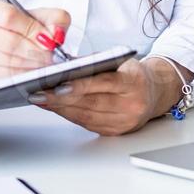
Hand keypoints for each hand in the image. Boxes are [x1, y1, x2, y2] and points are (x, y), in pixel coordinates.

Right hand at [0, 0, 69, 92]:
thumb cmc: (13, 31)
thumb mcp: (34, 18)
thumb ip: (53, 19)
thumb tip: (58, 34)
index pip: (9, 17)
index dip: (33, 30)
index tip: (50, 40)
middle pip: (9, 42)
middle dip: (36, 52)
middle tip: (52, 58)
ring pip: (7, 62)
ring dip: (31, 67)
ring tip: (45, 67)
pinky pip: (3, 77)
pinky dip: (22, 78)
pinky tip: (32, 75)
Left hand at [29, 57, 189, 135]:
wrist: (154, 92)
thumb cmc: (132, 74)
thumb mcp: (118, 61)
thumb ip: (93, 63)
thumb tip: (61, 66)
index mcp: (134, 82)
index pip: (103, 83)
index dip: (79, 86)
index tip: (57, 85)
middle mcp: (131, 104)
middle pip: (92, 103)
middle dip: (61, 99)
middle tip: (39, 94)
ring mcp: (125, 121)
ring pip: (87, 116)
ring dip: (61, 108)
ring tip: (41, 99)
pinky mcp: (116, 132)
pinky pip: (88, 125)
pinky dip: (69, 115)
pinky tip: (56, 108)